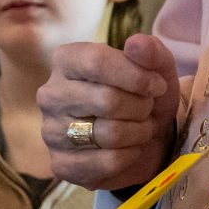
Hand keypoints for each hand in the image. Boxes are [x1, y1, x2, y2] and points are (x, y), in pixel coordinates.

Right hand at [40, 35, 178, 190]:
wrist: (145, 141)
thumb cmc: (143, 98)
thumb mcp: (156, 69)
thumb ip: (151, 51)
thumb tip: (136, 43)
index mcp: (66, 61)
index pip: (97, 61)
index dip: (135, 76)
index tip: (157, 86)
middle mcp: (51, 94)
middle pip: (106, 100)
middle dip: (140, 107)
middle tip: (146, 109)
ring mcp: (51, 132)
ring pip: (109, 134)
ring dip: (138, 132)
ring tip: (141, 128)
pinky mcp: (61, 164)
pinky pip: (107, 162)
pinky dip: (130, 156)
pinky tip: (130, 149)